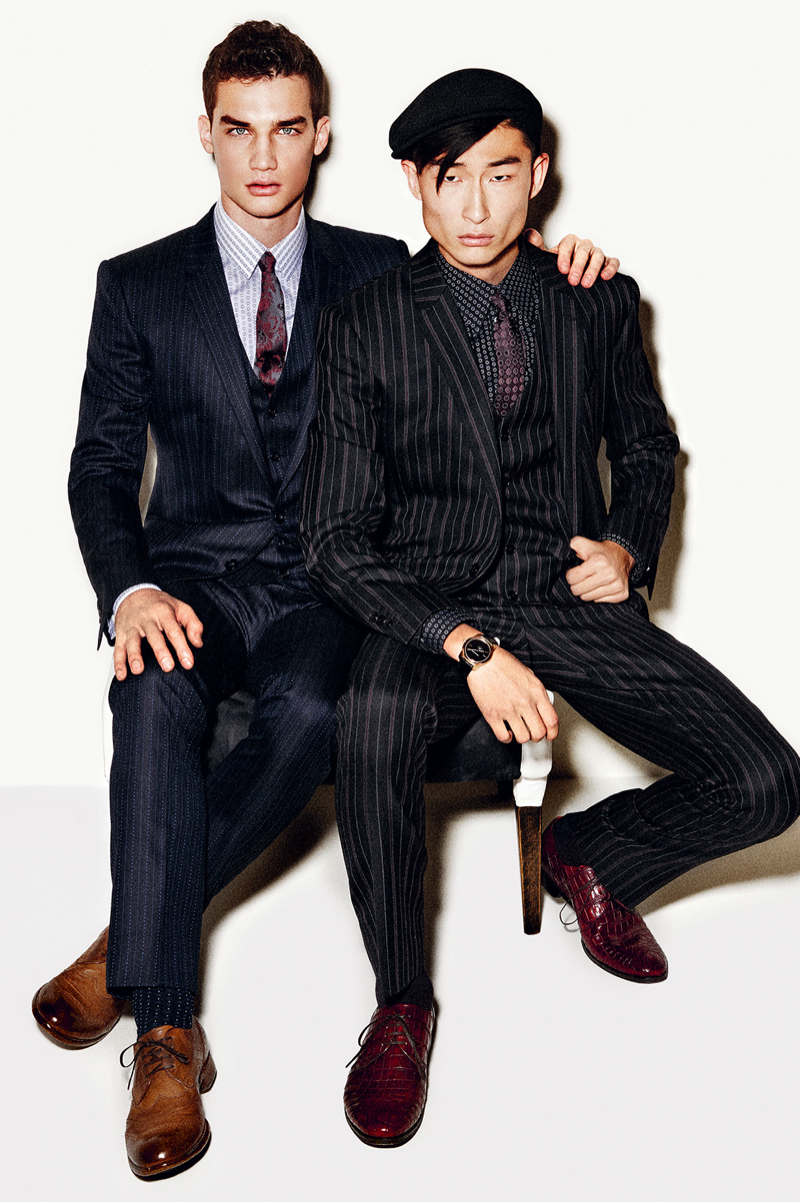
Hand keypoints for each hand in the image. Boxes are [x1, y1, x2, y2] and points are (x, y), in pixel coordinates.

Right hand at [113, 588, 203, 679]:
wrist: (134, 593)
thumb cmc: (160, 605)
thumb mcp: (180, 608)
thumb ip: (193, 624)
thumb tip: (198, 643)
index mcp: (163, 613)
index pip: (174, 631)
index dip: (182, 647)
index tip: (188, 662)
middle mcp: (147, 619)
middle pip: (154, 636)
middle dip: (160, 651)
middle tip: (168, 667)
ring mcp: (132, 627)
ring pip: (132, 642)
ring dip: (134, 656)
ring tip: (138, 670)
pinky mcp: (121, 633)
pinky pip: (118, 648)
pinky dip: (118, 662)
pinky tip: (121, 675)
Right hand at [444, 625, 557, 744]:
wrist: (482, 660)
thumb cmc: (503, 664)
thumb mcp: (529, 674)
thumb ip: (537, 692)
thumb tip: (541, 708)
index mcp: (536, 692)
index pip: (552, 720)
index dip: (553, 732)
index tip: (550, 735)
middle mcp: (524, 702)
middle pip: (539, 732)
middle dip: (537, 736)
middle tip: (532, 733)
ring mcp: (508, 710)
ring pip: (523, 737)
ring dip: (522, 737)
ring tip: (518, 731)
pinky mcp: (492, 715)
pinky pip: (504, 737)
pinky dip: (507, 738)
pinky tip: (507, 731)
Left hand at [524, 229, 619, 286]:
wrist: (568, 283)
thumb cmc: (559, 270)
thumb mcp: (546, 261)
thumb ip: (538, 249)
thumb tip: (529, 235)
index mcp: (569, 243)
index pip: (568, 243)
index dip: (565, 256)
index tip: (562, 270)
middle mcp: (583, 246)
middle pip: (583, 250)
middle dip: (579, 265)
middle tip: (573, 280)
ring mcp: (596, 254)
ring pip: (598, 255)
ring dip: (593, 269)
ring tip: (586, 283)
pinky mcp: (607, 263)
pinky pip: (613, 262)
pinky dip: (611, 268)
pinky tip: (605, 277)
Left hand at [566, 536, 632, 602]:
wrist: (622, 556)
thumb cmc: (601, 552)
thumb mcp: (585, 544)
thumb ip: (573, 544)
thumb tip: (564, 552)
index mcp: (598, 562)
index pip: (571, 578)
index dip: (571, 575)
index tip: (576, 572)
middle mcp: (609, 575)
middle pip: (578, 590)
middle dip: (577, 584)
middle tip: (583, 578)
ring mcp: (617, 586)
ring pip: (588, 598)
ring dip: (587, 591)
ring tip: (592, 581)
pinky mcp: (622, 594)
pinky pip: (599, 601)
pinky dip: (598, 595)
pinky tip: (602, 586)